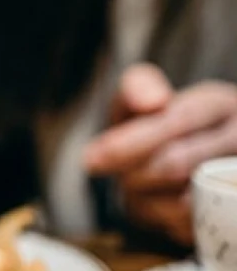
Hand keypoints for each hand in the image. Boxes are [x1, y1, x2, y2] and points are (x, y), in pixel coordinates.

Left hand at [83, 63, 236, 244]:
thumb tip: (152, 102)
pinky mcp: (232, 214)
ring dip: (144, 199)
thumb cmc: (162, 118)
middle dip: (132, 173)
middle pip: (176, 165)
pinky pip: (190, 227)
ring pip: (185, 202)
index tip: (91, 159)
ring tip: (134, 187)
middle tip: (115, 174)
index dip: (129, 143)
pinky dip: (161, 219)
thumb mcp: (146, 92)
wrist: (195, 145)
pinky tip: (154, 204)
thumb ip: (138, 87)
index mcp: (218, 105)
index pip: (175, 122)